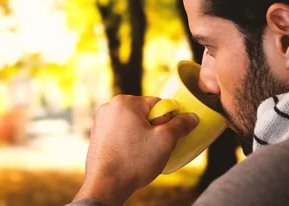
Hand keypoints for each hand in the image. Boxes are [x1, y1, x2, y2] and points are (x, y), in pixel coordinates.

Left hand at [73, 95, 198, 205]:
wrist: (105, 185)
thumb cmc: (133, 161)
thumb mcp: (165, 141)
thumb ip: (181, 125)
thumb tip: (192, 117)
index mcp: (124, 102)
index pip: (157, 103)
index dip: (167, 120)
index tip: (166, 136)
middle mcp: (109, 107)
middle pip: (144, 113)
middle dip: (154, 129)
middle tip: (154, 147)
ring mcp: (100, 122)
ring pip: (132, 124)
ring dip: (142, 136)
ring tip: (142, 154)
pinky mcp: (97, 136)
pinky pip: (121, 133)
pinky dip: (129, 142)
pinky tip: (131, 157)